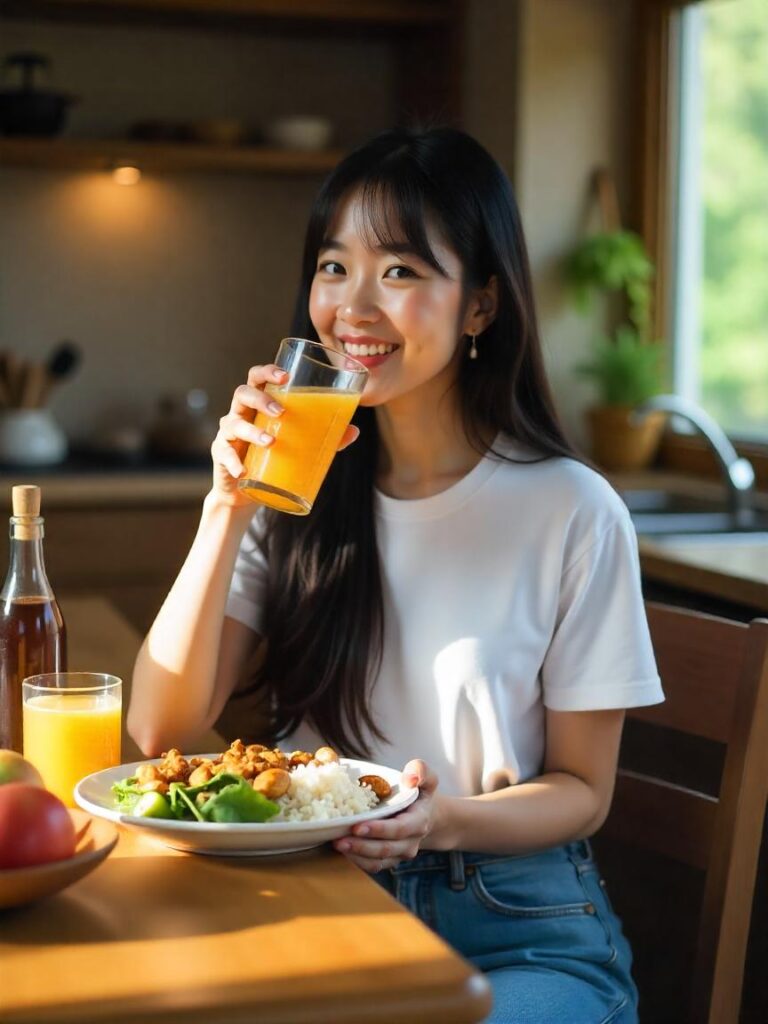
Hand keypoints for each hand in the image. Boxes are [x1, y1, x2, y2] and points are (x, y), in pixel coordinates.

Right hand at [209, 363, 359, 507]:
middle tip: (281, 411)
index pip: (257, 378)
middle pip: (242, 393)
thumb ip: (324, 437)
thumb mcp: (298, 445)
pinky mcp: (221, 455)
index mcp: (258, 404)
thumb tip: (354, 431)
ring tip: (271, 442)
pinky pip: (224, 455)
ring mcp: (228, 434)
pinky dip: (234, 463)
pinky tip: (243, 470)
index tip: (285, 376)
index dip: (268, 372)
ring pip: (233, 423)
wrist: (245, 490)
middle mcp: (240, 413)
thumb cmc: (273, 457)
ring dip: (252, 431)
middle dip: (261, 399)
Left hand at [333, 760, 438, 872]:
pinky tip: (343, 850)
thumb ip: (420, 771)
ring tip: (336, 844)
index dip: (379, 829)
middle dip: (361, 845)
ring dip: (356, 855)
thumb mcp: (425, 777)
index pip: (399, 828)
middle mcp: (410, 842)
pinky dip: (357, 861)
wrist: (425, 814)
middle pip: (385, 848)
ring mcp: (399, 853)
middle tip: (338, 840)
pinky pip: (373, 866)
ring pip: (377, 861)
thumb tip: (409, 778)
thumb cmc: (418, 791)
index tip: (358, 826)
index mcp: (419, 821)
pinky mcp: (389, 859)